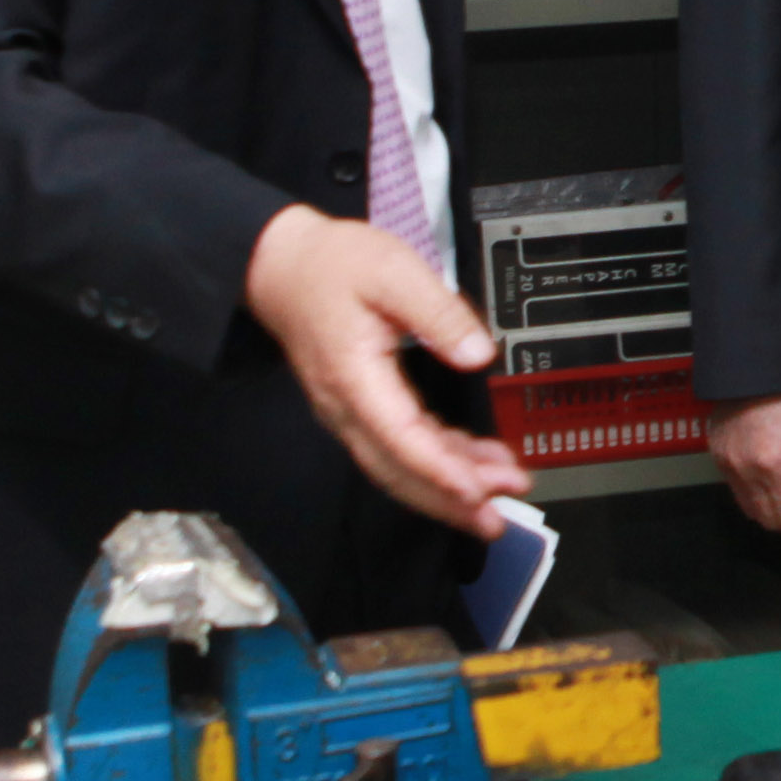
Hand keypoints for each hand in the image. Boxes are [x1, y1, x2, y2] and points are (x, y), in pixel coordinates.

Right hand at [242, 206, 529, 531]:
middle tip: (498, 514)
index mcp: (354, 377)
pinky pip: (400, 447)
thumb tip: (477, 353)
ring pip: (400, 466)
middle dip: (450, 499)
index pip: (401, 439)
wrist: (281, 266)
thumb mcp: (393, 272)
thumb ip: (439, 312)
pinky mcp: (362, 407)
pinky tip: (472, 463)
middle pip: (399, 470)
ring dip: (448, 487)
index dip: (440, 471)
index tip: (476, 491)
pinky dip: (438, 461)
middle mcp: (347, 406)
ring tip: (498, 494)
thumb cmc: (330, 267)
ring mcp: (351, 411)